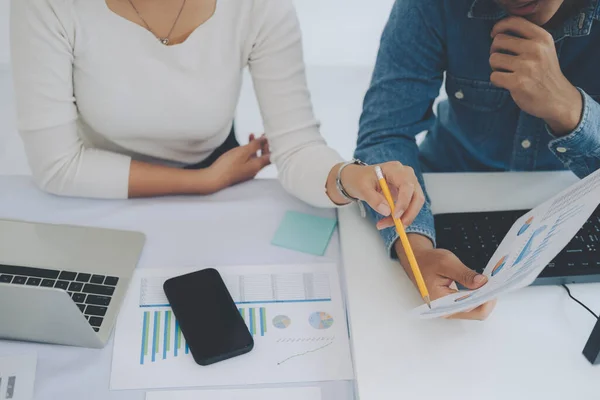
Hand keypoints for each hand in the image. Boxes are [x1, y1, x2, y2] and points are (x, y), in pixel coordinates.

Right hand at [208, 135, 270, 190]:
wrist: (213, 179)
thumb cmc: (228, 165)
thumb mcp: (243, 152)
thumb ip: (255, 145)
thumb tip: (265, 139)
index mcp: (257, 166)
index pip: (271, 155)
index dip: (273, 145)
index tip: (271, 135)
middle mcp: (254, 170)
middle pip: (264, 156)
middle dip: (264, 145)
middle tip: (263, 134)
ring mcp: (247, 172)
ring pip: (255, 157)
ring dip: (255, 146)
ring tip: (252, 135)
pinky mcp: (240, 172)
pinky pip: (248, 160)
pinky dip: (248, 151)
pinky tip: (242, 146)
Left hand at [326, 161, 425, 228]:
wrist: (358, 178)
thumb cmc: (360, 179)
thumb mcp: (362, 188)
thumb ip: (374, 199)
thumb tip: (387, 211)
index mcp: (395, 169)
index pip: (407, 185)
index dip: (404, 202)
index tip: (395, 216)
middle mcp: (405, 175)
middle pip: (416, 196)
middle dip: (409, 214)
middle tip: (398, 227)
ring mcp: (408, 184)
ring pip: (414, 204)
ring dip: (403, 218)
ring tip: (384, 224)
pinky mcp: (406, 194)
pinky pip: (408, 207)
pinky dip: (400, 217)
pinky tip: (387, 221)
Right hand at [396, 234, 496, 319]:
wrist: (415, 260)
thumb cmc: (427, 261)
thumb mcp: (447, 263)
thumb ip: (465, 274)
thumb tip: (482, 282)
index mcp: (442, 302)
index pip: (473, 307)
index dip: (486, 296)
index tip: (494, 284)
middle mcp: (446, 310)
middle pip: (477, 312)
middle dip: (488, 298)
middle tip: (493, 282)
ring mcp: (449, 309)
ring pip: (476, 310)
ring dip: (484, 297)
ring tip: (487, 282)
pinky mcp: (452, 304)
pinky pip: (471, 305)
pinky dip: (478, 296)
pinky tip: (480, 285)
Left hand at [489, 17, 582, 134]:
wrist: (558, 99)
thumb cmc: (545, 73)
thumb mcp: (544, 49)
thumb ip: (526, 38)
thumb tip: (497, 33)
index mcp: (542, 37)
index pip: (514, 21)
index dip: (499, 27)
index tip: (495, 35)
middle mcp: (535, 49)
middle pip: (498, 40)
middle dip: (495, 51)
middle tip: (502, 60)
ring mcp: (527, 66)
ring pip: (493, 59)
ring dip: (495, 67)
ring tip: (506, 72)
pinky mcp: (518, 82)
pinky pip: (494, 76)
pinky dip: (496, 81)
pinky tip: (507, 83)